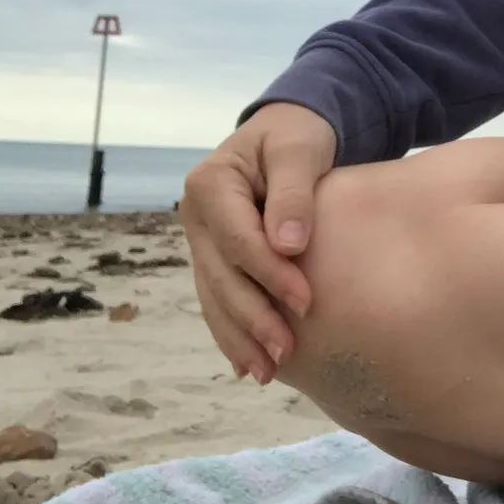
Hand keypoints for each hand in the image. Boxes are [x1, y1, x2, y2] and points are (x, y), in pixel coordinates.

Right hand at [179, 101, 336, 383]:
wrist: (288, 131)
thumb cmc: (297, 135)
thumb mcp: (299, 149)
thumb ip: (294, 193)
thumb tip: (289, 246)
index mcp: (210, 184)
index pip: (238, 240)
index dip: (270, 275)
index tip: (307, 301)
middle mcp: (196, 216)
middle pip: (222, 277)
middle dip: (253, 318)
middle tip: (287, 351)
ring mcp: (201, 240)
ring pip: (215, 296)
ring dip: (240, 337)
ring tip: (268, 373)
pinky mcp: (214, 257)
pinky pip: (219, 300)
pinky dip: (233, 333)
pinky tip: (248, 365)